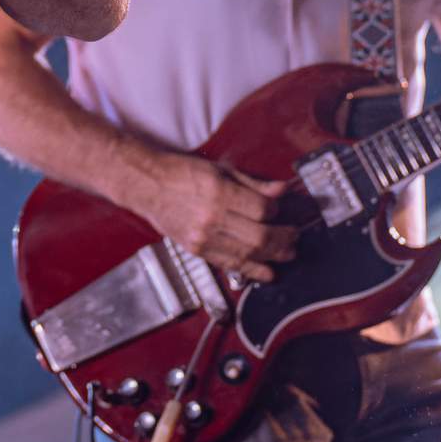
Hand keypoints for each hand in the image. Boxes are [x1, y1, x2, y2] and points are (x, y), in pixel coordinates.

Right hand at [131, 149, 296, 280]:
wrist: (147, 185)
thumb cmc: (180, 172)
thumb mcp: (219, 169)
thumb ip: (252, 183)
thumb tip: (281, 190)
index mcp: (218, 193)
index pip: (261, 209)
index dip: (276, 211)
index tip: (279, 209)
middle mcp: (211, 218)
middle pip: (260, 236)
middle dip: (283, 239)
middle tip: (294, 236)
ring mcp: (203, 237)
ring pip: (248, 254)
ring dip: (272, 256)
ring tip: (287, 254)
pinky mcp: (197, 250)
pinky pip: (229, 264)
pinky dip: (251, 270)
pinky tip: (266, 271)